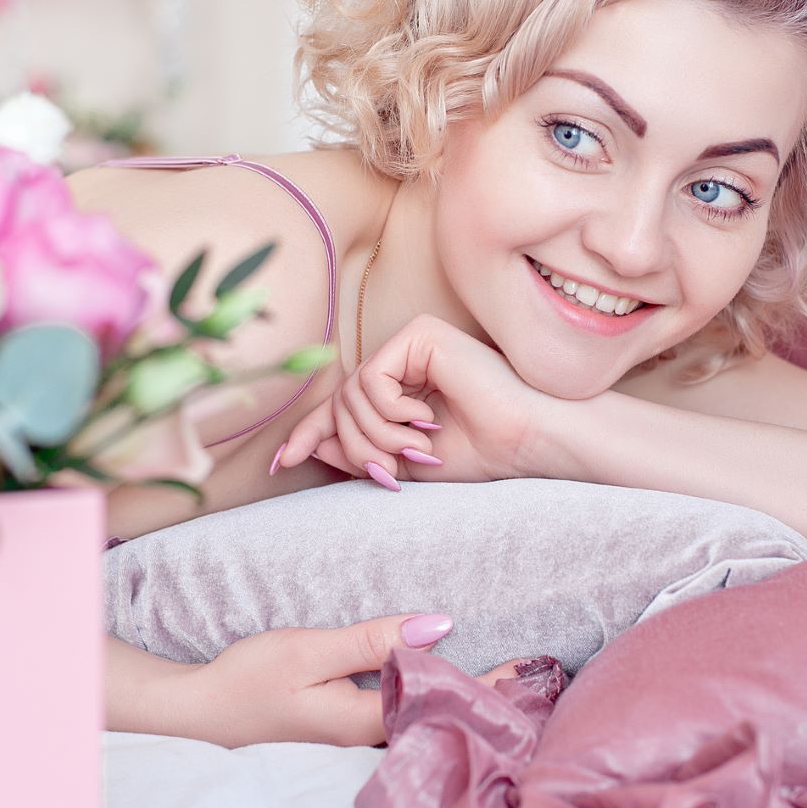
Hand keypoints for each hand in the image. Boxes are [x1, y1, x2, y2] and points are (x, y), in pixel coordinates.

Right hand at [159, 612, 540, 747]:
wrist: (199, 712)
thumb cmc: (249, 679)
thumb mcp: (310, 650)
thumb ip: (372, 640)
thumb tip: (439, 627)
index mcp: (367, 722)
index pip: (443, 703)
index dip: (489, 687)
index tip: (529, 670)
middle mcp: (369, 740)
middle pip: (442, 721)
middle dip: (488, 701)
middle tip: (535, 680)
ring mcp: (357, 740)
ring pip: (425, 722)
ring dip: (463, 701)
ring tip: (506, 684)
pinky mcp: (346, 732)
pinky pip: (403, 720)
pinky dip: (432, 701)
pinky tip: (446, 686)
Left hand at [275, 313, 553, 485]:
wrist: (526, 441)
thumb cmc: (482, 453)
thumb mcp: (406, 461)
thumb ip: (361, 451)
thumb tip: (311, 444)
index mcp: (404, 385)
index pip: (343, 405)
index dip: (309, 432)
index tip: (280, 462)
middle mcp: (405, 357)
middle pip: (341, 402)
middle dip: (354, 446)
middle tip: (388, 473)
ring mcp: (412, 342)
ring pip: (351, 393)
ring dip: (377, 434)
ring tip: (417, 450)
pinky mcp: (420, 334)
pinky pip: (371, 376)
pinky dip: (391, 410)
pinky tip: (426, 419)